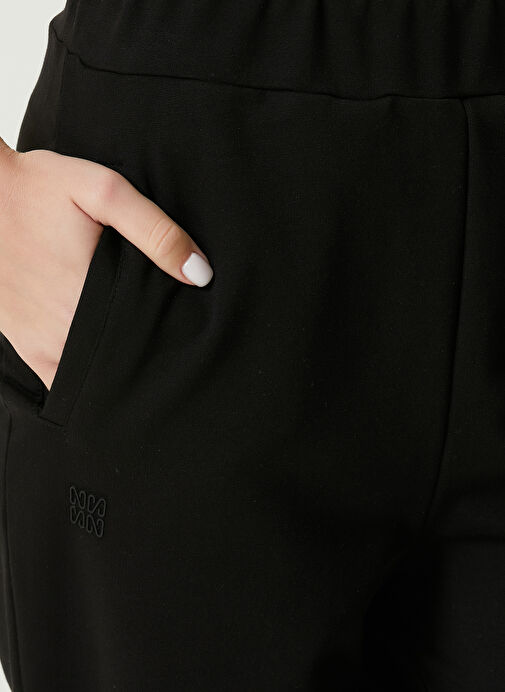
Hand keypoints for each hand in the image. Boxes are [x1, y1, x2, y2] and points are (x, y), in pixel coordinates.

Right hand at [0, 139, 213, 389]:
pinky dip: (81, 378)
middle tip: (165, 342)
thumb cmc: (38, 188)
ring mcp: (41, 342)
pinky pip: (58, 380)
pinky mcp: (24, 344)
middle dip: (147, 357)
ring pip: (92, 376)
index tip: (184, 337)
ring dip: (116, 371)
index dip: (170, 342)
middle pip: (123, 361)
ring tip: (136, 349)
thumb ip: (154, 231)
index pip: (147, 340)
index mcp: (91, 294)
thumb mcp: (103, 191)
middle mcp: (66, 328)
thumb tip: (200, 274)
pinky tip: (100, 364)